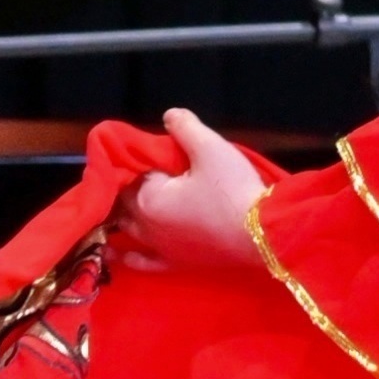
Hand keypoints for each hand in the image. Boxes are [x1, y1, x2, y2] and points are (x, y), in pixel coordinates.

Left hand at [110, 109, 271, 273]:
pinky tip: (117, 253)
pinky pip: (140, 262)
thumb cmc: (234, 190)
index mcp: (148, 196)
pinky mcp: (174, 264)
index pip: (131, 175)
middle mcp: (144, 224)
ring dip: (120, 218)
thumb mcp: (213, 149)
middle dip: (128, 188)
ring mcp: (158, 247)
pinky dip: (126, 257)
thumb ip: (187, 128)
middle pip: (123, 202)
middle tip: (144, 176)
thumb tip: (169, 114)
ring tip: (120, 208)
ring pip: (125, 230)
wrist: (261, 236)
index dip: (140, 164)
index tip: (155, 156)